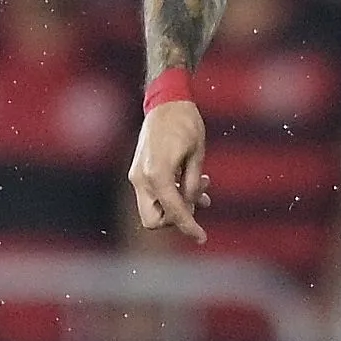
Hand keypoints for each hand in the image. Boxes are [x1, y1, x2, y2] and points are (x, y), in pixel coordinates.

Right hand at [129, 99, 212, 243]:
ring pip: (154, 209)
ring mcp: (137, 176)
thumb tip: (192, 206)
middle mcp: (141, 179)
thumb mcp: (198, 155)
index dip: (188, 227)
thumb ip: (192, 184)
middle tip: (199, 200)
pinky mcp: (139, 172)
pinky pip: (154, 195)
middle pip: (153, 220)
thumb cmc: (186, 124)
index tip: (202, 237)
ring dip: (178, 205)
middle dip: (176, 218)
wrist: (166, 103)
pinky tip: (194, 184)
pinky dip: (172, 196)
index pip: (173, 212)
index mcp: (156, 174)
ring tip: (203, 186)